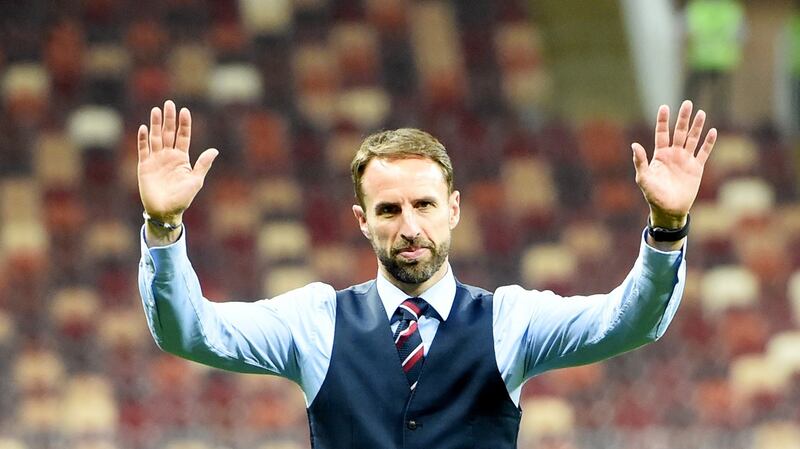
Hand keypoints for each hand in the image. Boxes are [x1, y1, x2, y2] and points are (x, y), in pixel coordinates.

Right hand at [137, 100, 217, 224]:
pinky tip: (144, 128)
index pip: (183, 136)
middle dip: (169, 119)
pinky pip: (143, 149)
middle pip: (168, 133)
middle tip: (169, 103)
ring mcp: (156, 159)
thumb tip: (214, 150)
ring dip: (155, 124)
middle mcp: (168, 156)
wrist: (165, 211)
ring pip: (155, 137)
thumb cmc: (182, 198)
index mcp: (182, 158)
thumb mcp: (195, 181)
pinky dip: (143, 139)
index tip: (185, 111)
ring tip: (156, 110)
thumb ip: (203, 165)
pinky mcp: (145, 166)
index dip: (184, 124)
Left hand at [632, 100, 716, 228]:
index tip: (665, 107)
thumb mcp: (644, 178)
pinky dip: (708, 143)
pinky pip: (704, 152)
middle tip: (687, 103)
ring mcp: (686, 160)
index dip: (663, 121)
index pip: (661, 133)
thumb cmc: (653, 195)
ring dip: (697, 127)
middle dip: (683, 118)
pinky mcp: (697, 168)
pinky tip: (712, 131)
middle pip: (679, 132)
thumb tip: (634, 144)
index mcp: (660, 155)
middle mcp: (673, 154)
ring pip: (692, 139)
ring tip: (701, 113)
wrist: (669, 209)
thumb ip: (640, 161)